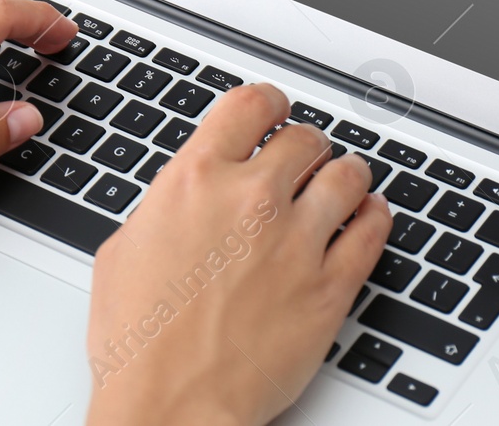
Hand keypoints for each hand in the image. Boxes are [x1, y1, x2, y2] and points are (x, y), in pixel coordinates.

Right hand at [84, 83, 390, 425]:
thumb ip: (165, 207)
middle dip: (305, 146)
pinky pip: (372, 231)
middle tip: (304, 159)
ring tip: (344, 182)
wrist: (171, 405)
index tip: (275, 110)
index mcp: (196, 179)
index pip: (251, 104)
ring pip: (347, 176)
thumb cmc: (140, 343)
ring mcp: (297, 241)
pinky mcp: (330, 287)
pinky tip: (368, 217)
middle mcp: (252, 199)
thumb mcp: (124, 249)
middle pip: (304, 138)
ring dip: (346, 175)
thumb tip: (183, 199)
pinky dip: (374, 217)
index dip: (270, 102)